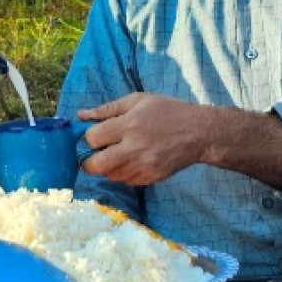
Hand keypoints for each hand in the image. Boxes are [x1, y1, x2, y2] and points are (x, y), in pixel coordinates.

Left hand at [77, 93, 212, 186]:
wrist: (199, 133)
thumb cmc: (168, 111)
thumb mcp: (138, 100)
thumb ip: (108, 109)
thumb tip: (81, 115)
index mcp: (130, 124)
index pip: (93, 138)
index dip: (87, 138)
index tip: (92, 137)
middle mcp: (135, 148)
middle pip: (96, 165)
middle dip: (88, 162)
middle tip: (92, 156)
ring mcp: (144, 166)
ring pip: (111, 175)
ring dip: (107, 167)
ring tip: (116, 155)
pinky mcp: (151, 178)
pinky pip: (127, 181)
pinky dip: (123, 173)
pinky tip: (131, 161)